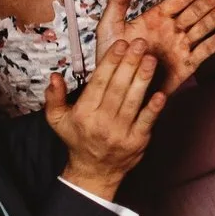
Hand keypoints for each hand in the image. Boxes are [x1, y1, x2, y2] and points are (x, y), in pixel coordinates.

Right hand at [46, 34, 164, 199]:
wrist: (94, 171)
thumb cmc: (78, 140)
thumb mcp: (56, 120)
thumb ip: (53, 97)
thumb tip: (54, 76)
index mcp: (83, 113)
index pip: (99, 82)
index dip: (111, 62)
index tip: (120, 44)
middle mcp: (101, 122)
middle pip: (117, 88)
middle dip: (129, 64)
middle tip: (139, 43)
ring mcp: (121, 132)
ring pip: (133, 101)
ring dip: (143, 79)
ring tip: (150, 59)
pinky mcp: (137, 141)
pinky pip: (147, 121)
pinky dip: (154, 108)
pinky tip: (161, 93)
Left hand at [104, 0, 214, 90]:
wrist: (116, 89)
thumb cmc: (112, 58)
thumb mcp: (109, 26)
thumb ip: (118, 0)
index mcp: (156, 18)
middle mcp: (172, 30)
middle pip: (199, 9)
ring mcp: (181, 46)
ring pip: (205, 26)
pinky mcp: (187, 64)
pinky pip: (206, 50)